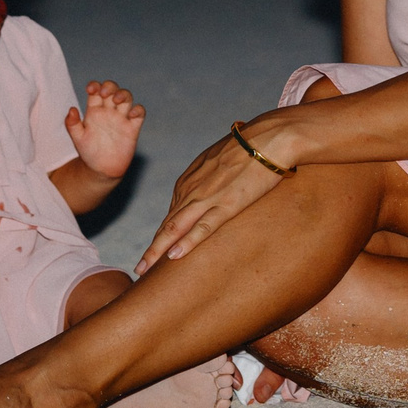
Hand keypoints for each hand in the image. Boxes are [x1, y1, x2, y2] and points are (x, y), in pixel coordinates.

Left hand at [65, 81, 144, 180]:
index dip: (95, 85)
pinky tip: (131, 115)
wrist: (102, 169)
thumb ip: (72, 124)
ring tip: (117, 101)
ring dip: (123, 94)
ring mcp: (121, 118)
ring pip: (127, 97)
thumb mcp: (77, 139)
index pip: (96, 90)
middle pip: (113, 89)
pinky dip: (138, 110)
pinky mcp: (133, 127)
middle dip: (110, 86)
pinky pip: (139, 113)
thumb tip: (71, 109)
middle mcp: (109, 111)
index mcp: (94, 110)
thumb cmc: (88, 152)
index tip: (91, 89)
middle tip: (104, 93)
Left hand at [137, 121, 291, 272]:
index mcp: (190, 180)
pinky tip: (173, 256)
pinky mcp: (227, 204)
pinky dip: (186, 243)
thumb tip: (214, 187)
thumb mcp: (221, 160)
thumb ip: (211, 177)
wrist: (268, 138)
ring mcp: (207, 198)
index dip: (163, 235)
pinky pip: (203, 228)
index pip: (173, 213)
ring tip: (143, 269)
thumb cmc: (249, 146)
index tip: (156, 252)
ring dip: (157, 251)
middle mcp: (192, 190)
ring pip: (175, 228)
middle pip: (167, 224)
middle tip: (139, 268)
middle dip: (152, 248)